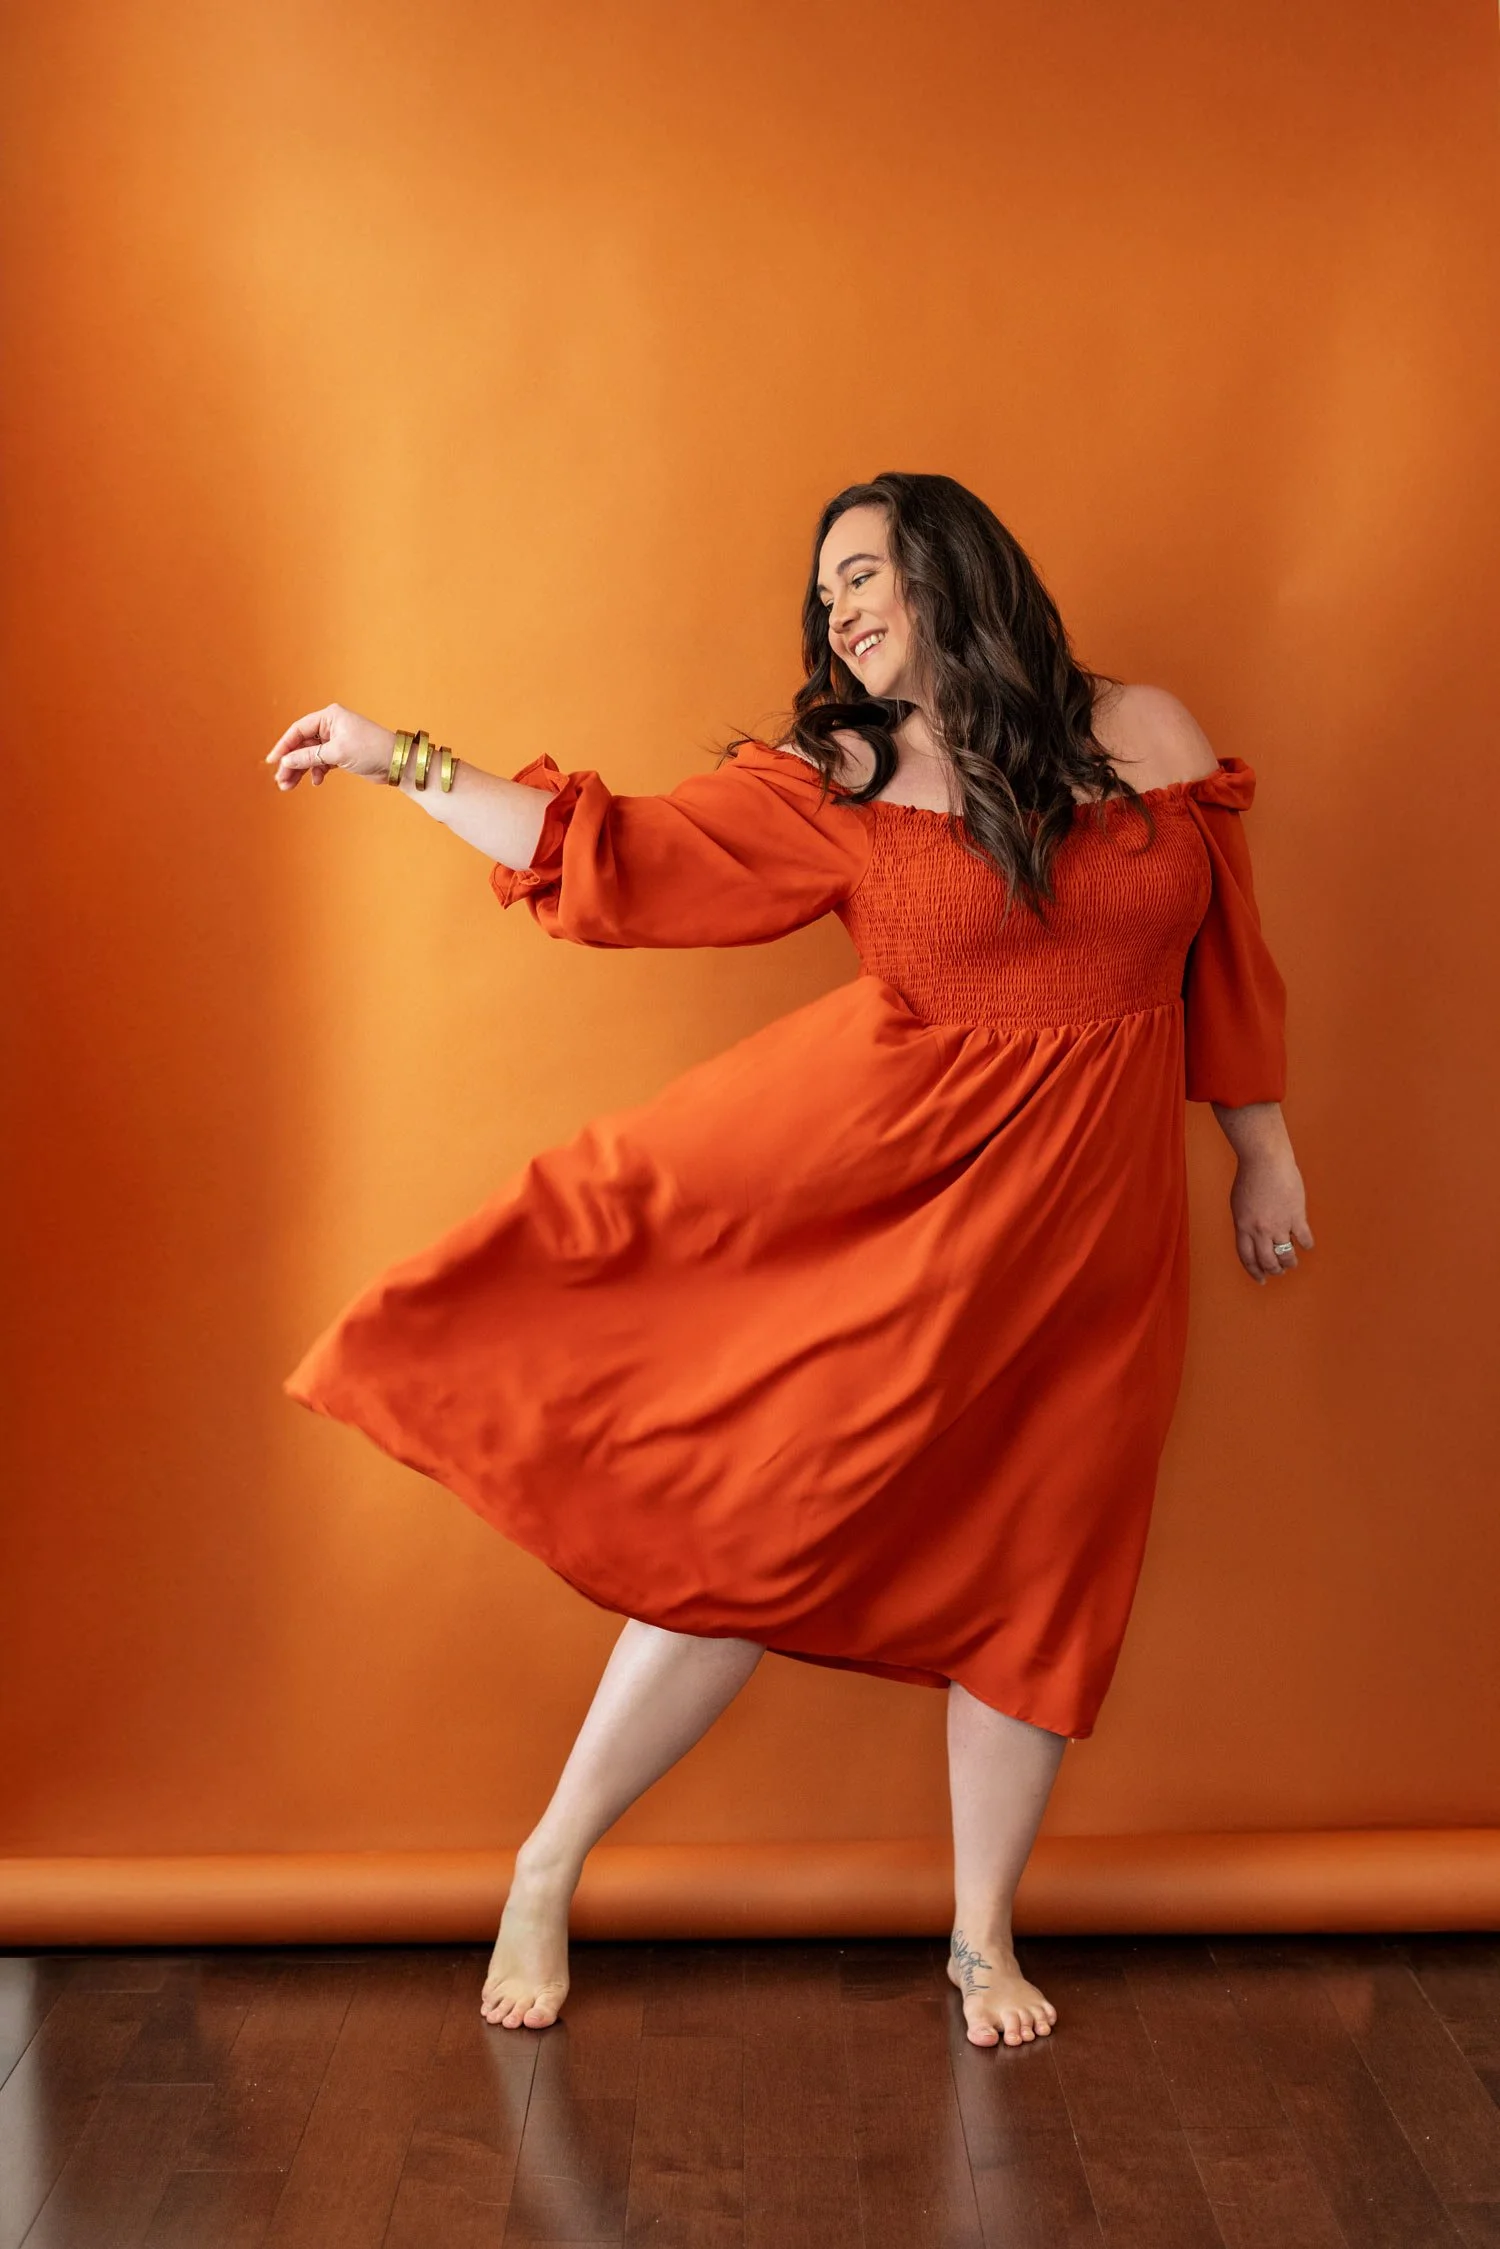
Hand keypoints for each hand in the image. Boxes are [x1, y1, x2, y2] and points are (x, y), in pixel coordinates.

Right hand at [265, 703, 395, 790]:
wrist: (396, 762)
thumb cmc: (371, 749)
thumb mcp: (336, 753)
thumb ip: (310, 757)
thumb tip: (286, 761)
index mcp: (329, 717)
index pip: (298, 730)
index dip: (284, 746)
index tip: (272, 761)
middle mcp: (331, 726)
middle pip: (303, 745)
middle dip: (291, 762)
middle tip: (281, 780)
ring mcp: (336, 740)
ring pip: (311, 756)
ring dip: (301, 770)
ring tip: (289, 786)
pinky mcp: (342, 754)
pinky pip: (322, 762)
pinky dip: (317, 771)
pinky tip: (316, 782)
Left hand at [1230, 1151, 1314, 1284]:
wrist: (1265, 1161)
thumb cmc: (1250, 1178)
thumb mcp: (1238, 1205)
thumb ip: (1245, 1224)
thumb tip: (1253, 1240)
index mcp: (1243, 1227)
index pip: (1247, 1258)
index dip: (1254, 1272)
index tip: (1260, 1279)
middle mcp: (1260, 1230)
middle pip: (1267, 1261)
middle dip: (1273, 1270)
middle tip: (1278, 1271)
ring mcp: (1279, 1224)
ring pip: (1286, 1255)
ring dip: (1289, 1262)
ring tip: (1290, 1262)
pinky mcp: (1296, 1216)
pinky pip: (1304, 1238)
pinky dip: (1306, 1245)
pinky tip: (1306, 1246)